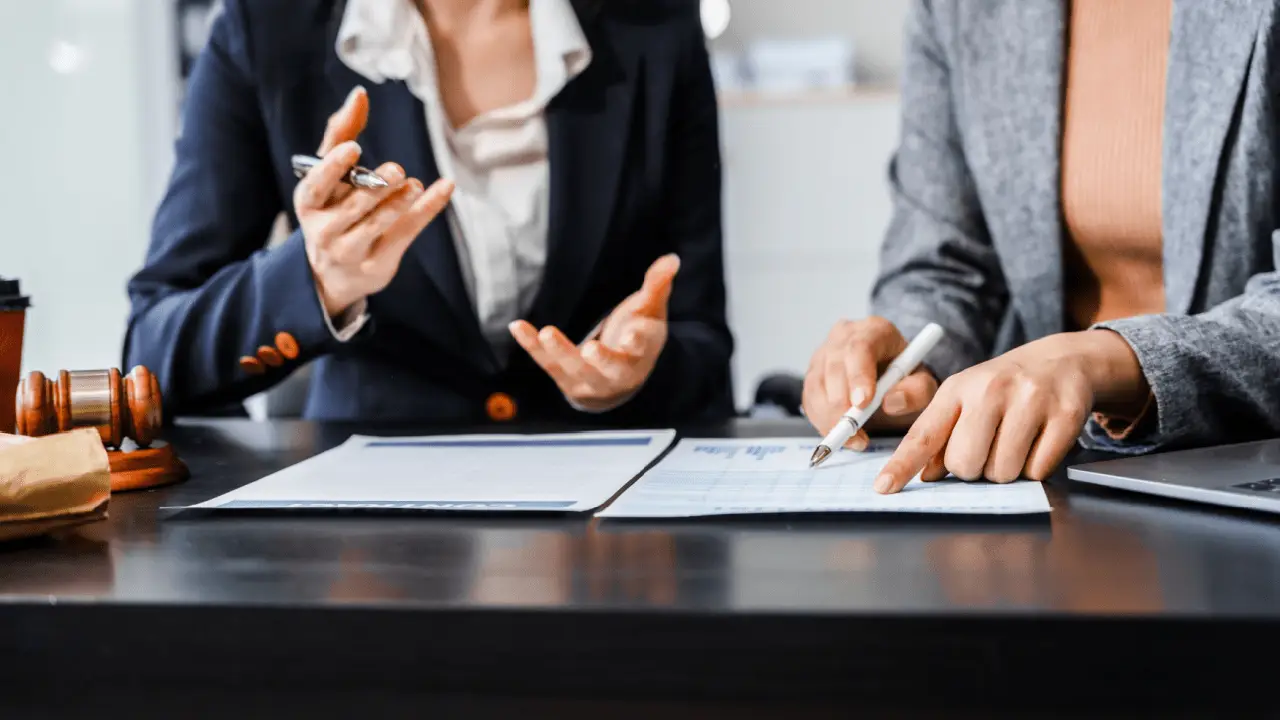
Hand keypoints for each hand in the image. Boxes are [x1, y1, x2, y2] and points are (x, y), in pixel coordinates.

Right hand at [295, 86, 454, 317]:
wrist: (335, 273)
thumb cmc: (332, 208)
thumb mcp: (329, 175)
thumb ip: (341, 134)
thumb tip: (359, 94)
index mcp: (309, 203)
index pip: (317, 185)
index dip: (333, 167)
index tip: (353, 148)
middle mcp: (325, 229)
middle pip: (352, 207)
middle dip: (374, 188)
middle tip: (396, 169)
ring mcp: (351, 250)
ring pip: (377, 226)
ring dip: (397, 204)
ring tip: (415, 185)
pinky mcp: (378, 263)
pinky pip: (406, 234)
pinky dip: (427, 210)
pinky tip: (445, 188)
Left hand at [509, 254, 679, 411]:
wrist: (619, 379)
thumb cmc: (636, 337)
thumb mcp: (650, 312)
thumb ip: (657, 285)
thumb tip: (672, 259)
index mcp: (639, 354)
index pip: (642, 348)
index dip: (639, 341)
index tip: (636, 334)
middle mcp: (614, 373)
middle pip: (608, 368)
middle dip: (600, 360)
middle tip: (590, 349)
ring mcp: (587, 379)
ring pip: (572, 368)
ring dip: (557, 352)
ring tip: (545, 333)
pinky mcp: (563, 377)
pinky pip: (545, 362)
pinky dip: (531, 346)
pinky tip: (517, 326)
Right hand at [802, 317, 939, 449]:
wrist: (892, 380)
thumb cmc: (907, 379)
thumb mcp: (924, 385)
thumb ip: (916, 392)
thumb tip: (891, 401)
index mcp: (874, 330)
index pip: (860, 347)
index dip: (858, 376)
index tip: (862, 404)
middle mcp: (844, 336)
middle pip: (834, 366)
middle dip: (841, 404)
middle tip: (856, 433)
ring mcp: (824, 353)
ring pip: (817, 384)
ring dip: (830, 417)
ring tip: (854, 439)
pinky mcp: (813, 373)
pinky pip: (809, 399)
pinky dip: (821, 421)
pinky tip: (841, 434)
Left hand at [872, 330, 1145, 493]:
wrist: (1060, 361)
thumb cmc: (1002, 388)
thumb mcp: (965, 399)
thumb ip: (941, 435)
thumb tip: (923, 475)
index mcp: (958, 389)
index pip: (924, 434)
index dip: (902, 465)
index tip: (883, 488)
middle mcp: (991, 390)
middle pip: (965, 463)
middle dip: (973, 470)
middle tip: (986, 450)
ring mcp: (1030, 400)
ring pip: (1002, 471)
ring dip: (1006, 471)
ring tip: (1013, 444)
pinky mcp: (1064, 414)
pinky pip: (1038, 469)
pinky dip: (1036, 467)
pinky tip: (1037, 442)